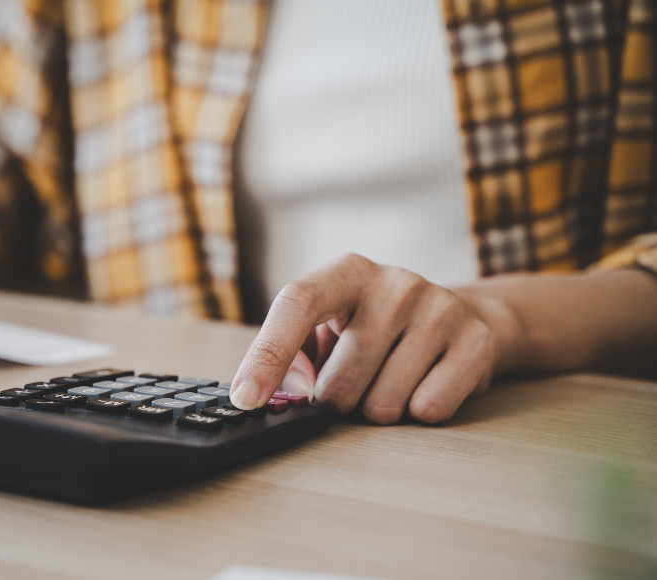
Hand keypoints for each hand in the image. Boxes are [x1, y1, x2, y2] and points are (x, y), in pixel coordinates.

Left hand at [228, 253, 495, 423]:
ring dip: (379, 408)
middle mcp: (394, 283)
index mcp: (345, 272)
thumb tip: (292, 388)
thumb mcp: (327, 327)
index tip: (245, 398)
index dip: (267, 355)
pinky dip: (420, 411)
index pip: (297, 304)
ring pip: (384, 404)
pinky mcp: (475, 342)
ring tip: (392, 377)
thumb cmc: (372, 327)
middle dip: (338, 401)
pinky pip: (429, 410)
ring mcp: (439, 308)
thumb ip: (295, 354)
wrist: (460, 317)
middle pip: (340, 382)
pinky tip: (426, 381)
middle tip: (355, 380)